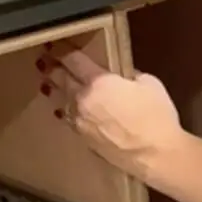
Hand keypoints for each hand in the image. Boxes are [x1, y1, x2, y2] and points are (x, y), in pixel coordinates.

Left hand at [38, 43, 182, 178]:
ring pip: (63, 101)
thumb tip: (122, 77)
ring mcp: (81, 122)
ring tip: (48, 83)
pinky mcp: (85, 140)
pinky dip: (67, 111)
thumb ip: (130, 76)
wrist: (156, 156)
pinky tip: (64, 110)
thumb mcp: (149, 84)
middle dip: (53, 68)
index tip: (56, 45)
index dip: (63, 50)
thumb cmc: (156, 118)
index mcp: (98, 82)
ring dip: (56, 90)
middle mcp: (83, 100)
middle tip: (45, 60)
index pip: (73, 60)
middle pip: (61, 79)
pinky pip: (71, 120)